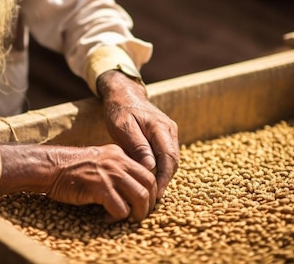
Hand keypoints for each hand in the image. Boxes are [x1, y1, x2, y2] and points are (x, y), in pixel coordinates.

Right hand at [0, 144, 156, 221]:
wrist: (51, 166)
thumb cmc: (71, 167)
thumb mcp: (99, 159)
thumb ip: (115, 167)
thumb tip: (130, 185)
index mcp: (119, 154)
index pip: (147, 172)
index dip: (151, 191)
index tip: (146, 202)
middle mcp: (118, 162)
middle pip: (149, 184)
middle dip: (149, 203)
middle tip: (140, 214)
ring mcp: (110, 174)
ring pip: (141, 197)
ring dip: (138, 213)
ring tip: (128, 218)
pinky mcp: (100, 188)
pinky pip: (121, 209)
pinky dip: (117, 218)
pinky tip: (105, 217)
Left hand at [97, 70, 179, 198]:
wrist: (123, 94)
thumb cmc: (119, 110)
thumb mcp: (123, 127)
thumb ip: (137, 146)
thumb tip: (150, 167)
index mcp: (160, 127)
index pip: (169, 158)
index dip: (164, 178)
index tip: (156, 193)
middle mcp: (169, 130)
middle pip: (173, 161)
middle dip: (165, 181)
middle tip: (153, 198)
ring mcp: (169, 132)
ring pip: (171, 159)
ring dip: (163, 176)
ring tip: (151, 192)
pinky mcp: (165, 136)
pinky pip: (166, 155)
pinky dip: (161, 168)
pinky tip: (150, 178)